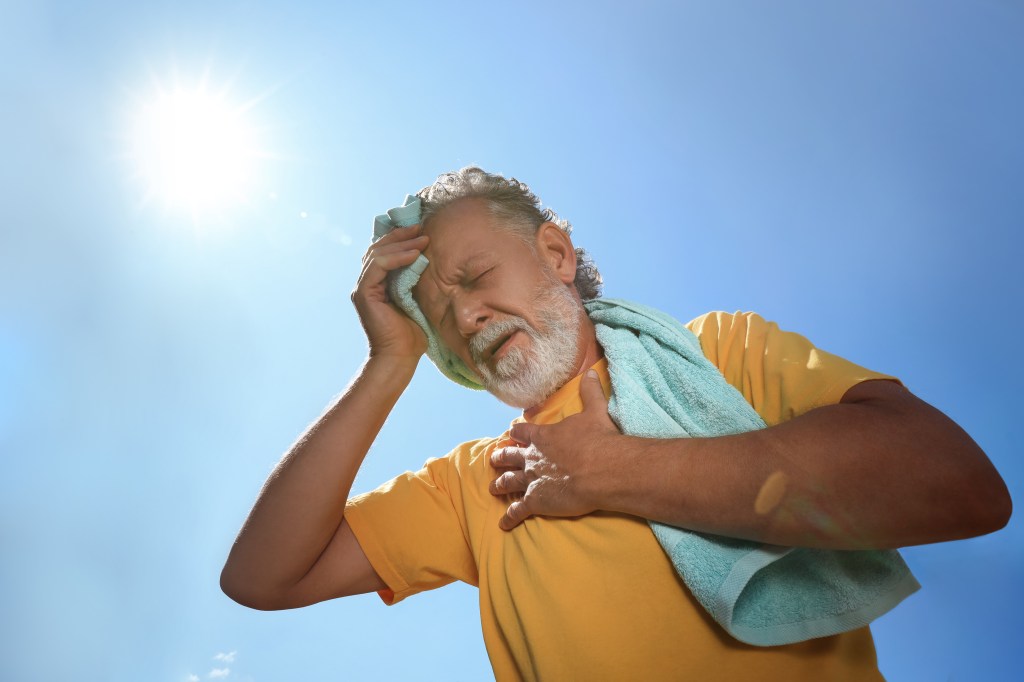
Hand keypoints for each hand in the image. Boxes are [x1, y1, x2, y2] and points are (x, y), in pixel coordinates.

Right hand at [351, 225, 428, 360]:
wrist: (401, 357)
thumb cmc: (413, 334)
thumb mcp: (417, 299)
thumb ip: (416, 280)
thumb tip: (430, 259)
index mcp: (377, 284)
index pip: (384, 252)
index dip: (400, 238)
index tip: (421, 230)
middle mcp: (367, 283)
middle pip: (378, 248)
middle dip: (400, 235)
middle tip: (421, 227)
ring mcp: (363, 288)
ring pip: (377, 253)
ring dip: (401, 244)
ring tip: (423, 239)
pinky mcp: (364, 294)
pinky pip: (378, 266)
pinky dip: (396, 257)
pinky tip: (414, 254)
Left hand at [488, 370, 624, 529]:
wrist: (602, 469)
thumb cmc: (598, 440)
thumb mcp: (595, 411)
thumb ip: (590, 392)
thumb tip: (592, 373)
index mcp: (543, 436)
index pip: (521, 431)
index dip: (516, 433)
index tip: (511, 433)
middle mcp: (532, 457)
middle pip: (509, 456)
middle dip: (500, 458)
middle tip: (493, 460)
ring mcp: (531, 480)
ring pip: (508, 483)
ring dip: (500, 485)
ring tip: (492, 488)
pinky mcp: (536, 502)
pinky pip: (517, 511)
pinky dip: (509, 518)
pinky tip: (503, 524)